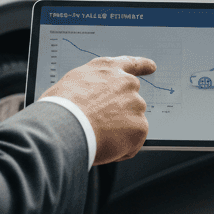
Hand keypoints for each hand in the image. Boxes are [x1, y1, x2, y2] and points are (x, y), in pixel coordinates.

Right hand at [42, 55, 156, 165]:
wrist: (67, 124)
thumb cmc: (61, 106)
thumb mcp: (71, 84)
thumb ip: (89, 87)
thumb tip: (87, 100)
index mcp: (107, 69)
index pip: (130, 64)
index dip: (142, 65)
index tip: (152, 67)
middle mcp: (126, 83)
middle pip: (132, 101)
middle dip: (122, 114)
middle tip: (102, 126)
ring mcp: (136, 104)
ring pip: (131, 124)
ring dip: (119, 133)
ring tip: (96, 136)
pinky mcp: (141, 126)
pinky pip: (133, 143)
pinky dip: (121, 150)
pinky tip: (104, 146)